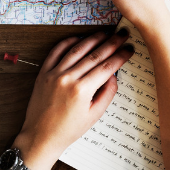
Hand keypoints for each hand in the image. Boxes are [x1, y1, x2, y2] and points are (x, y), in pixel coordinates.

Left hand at [11, 30, 134, 169]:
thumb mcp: (93, 116)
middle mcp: (68, 78)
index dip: (120, 56)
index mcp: (82, 90)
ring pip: (77, 49)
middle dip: (111, 43)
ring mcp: (54, 73)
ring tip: (104, 33)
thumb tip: (114, 75)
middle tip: (122, 35)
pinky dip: (68, 42)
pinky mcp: (44, 72)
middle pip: (95, 55)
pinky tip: (78, 38)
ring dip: (92, 39)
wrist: (41, 136)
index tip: (129, 49)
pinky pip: (56, 51)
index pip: (107, 67)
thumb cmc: (68, 130)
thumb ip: (107, 94)